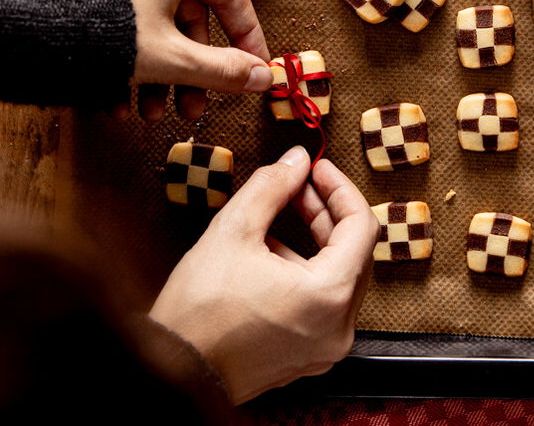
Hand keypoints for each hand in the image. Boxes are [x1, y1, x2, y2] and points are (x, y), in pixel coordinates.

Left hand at [106, 0, 272, 120]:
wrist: (28, 30)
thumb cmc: (105, 30)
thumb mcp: (174, 59)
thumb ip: (224, 70)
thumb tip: (262, 78)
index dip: (247, 39)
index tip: (253, 70)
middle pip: (191, 19)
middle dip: (190, 72)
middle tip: (193, 106)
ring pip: (157, 27)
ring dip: (160, 76)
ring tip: (150, 114)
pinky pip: (128, 24)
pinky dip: (131, 62)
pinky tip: (120, 102)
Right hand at [149, 147, 378, 403]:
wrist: (171, 375)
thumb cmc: (197, 314)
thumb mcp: (234, 230)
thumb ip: (272, 186)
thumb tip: (296, 160)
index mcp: (329, 296)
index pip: (361, 225)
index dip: (340, 188)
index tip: (319, 169)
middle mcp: (337, 327)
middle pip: (354, 251)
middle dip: (326, 212)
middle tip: (299, 186)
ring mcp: (324, 346)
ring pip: (338, 276)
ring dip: (314, 239)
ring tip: (278, 216)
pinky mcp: (306, 355)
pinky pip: (322, 302)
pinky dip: (305, 271)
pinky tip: (271, 254)